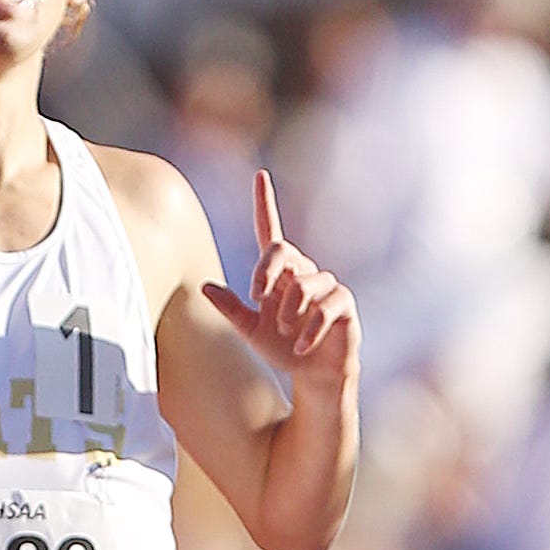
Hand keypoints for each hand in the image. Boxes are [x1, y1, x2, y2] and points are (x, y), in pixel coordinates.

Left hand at [202, 171, 359, 390]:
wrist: (313, 374)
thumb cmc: (282, 348)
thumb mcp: (250, 330)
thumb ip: (231, 309)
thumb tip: (205, 287)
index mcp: (279, 273)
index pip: (270, 231)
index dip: (265, 203)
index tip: (259, 175)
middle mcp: (303, 271)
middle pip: (282, 250)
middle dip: (265, 272)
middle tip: (256, 297)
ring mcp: (326, 285)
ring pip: (302, 283)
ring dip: (288, 312)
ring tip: (286, 333)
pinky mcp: (344, 303)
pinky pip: (325, 307)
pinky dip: (309, 330)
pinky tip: (300, 346)